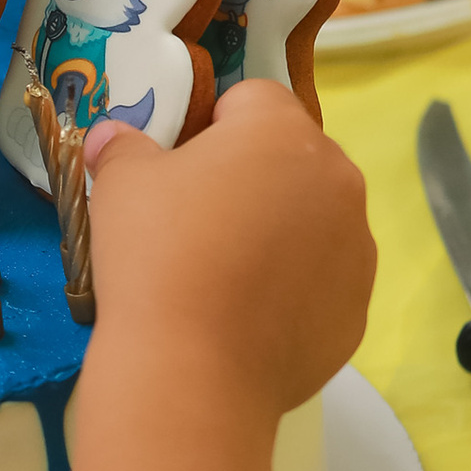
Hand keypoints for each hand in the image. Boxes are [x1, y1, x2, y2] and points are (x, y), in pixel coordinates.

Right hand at [82, 81, 374, 416]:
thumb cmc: (157, 257)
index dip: (212, 125)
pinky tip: (246, 318)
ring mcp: (357, 248)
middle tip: (198, 222)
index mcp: (282, 133)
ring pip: (313, 222)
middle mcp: (337, 180)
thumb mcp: (121, 185)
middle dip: (252, 179)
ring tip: (223, 277)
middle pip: (291, 159)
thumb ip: (123, 147)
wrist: (192, 372)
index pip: (253, 98)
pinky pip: (322, 282)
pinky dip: (292, 291)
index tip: (182, 166)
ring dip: (278, 234)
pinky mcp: (356, 308)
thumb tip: (113, 136)